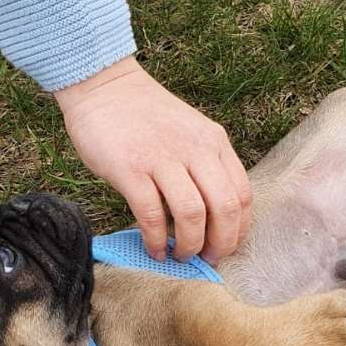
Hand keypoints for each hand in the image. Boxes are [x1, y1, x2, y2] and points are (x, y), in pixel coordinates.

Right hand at [54, 56, 251, 261]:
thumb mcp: (190, 132)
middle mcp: (195, 150)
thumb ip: (203, 166)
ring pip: (192, 215)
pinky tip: (154, 250)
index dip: (238, 229)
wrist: (104, 86)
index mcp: (214, 142)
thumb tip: (210, 217)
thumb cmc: (145, 116)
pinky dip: (156, 240)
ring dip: (189, 245)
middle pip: (224, 208)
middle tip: (207, 259)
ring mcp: (162, 159)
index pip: (241, 195)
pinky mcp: (131, 169)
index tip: (226, 247)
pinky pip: (152, 215)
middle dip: (220, 243)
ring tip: (180, 256)